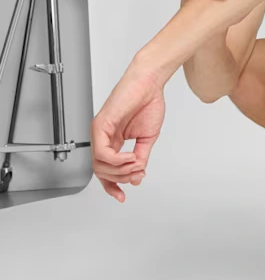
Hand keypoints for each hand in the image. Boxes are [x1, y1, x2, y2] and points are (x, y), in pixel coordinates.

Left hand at [90, 62, 165, 202]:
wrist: (149, 83)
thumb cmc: (148, 103)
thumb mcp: (147, 138)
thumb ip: (140, 157)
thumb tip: (137, 175)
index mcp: (111, 141)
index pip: (105, 170)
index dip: (113, 186)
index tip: (122, 197)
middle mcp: (102, 137)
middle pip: (101, 171)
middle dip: (121, 179)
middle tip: (138, 174)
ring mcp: (99, 131)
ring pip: (100, 165)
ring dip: (120, 170)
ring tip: (137, 164)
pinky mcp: (100, 125)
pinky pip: (103, 152)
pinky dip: (118, 160)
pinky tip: (130, 158)